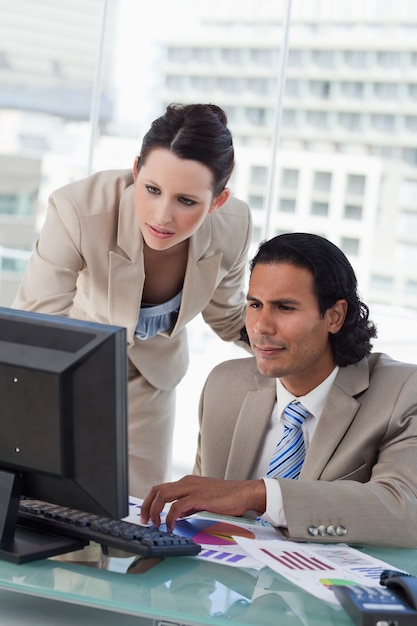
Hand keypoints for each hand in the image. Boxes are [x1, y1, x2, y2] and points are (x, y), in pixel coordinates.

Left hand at [140, 475, 265, 530]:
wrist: (243, 493)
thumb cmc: (226, 498)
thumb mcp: (202, 500)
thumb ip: (188, 505)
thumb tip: (175, 516)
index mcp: (187, 482)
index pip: (161, 488)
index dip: (149, 502)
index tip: (146, 515)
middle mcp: (186, 483)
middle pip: (157, 490)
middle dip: (146, 506)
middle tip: (145, 521)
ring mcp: (192, 488)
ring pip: (163, 496)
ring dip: (155, 511)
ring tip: (156, 525)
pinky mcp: (198, 497)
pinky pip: (176, 507)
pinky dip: (169, 518)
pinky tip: (171, 527)